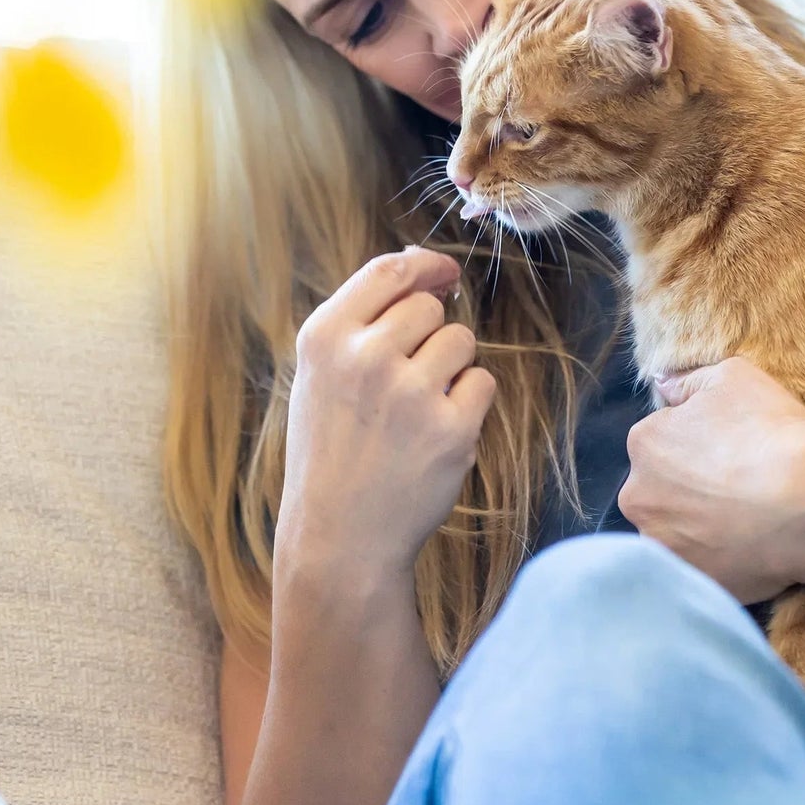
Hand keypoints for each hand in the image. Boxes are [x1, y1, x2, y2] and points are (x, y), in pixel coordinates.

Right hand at [278, 247, 495, 583]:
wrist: (339, 538)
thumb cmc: (333, 450)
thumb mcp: (322, 376)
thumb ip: (365, 320)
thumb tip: (428, 267)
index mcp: (324, 338)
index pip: (388, 271)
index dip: (424, 265)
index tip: (444, 273)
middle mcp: (365, 358)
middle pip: (430, 308)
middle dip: (430, 335)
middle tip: (405, 383)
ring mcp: (410, 393)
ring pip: (462, 341)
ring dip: (452, 368)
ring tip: (417, 410)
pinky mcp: (451, 428)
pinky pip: (483, 382)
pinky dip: (469, 404)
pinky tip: (436, 433)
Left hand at [620, 357, 804, 602]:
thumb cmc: (769, 432)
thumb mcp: (734, 378)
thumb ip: (689, 380)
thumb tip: (662, 383)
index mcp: (644, 443)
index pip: (663, 439)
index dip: (699, 442)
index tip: (731, 448)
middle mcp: (639, 496)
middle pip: (661, 488)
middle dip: (689, 486)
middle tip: (737, 486)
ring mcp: (661, 545)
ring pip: (675, 529)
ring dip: (698, 524)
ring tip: (744, 519)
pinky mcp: (687, 581)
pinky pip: (698, 565)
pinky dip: (715, 557)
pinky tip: (746, 546)